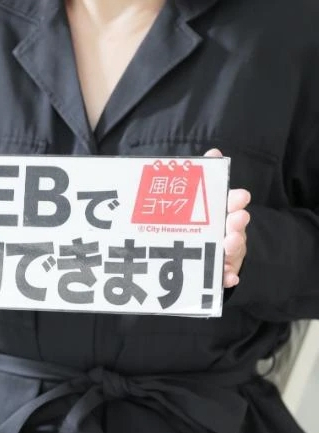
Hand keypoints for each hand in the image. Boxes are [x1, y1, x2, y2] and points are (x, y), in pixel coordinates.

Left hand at [204, 148, 250, 288]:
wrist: (193, 254)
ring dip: (233, 246)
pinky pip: (226, 275)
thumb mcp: (198, 201)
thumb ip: (206, 178)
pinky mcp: (222, 272)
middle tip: (235, 220)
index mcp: (224, 212)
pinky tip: (229, 278)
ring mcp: (227, 252)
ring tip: (228, 244)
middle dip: (237, 222)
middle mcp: (230, 230)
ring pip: (233, 249)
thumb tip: (214, 153)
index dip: (237, 199)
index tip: (240, 197)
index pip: (233, 203)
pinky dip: (229, 276)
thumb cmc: (200, 223)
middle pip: (236, 226)